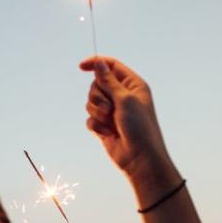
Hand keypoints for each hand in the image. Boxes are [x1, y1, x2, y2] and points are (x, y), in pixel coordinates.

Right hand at [79, 57, 178, 195]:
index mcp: (132, 85)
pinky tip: (108, 134)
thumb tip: (99, 63)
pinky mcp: (104, 125)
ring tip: (110, 122)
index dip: (96, 63)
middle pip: (97, 84)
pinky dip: (97, 126)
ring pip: (91, 102)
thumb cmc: (140, 127)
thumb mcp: (125, 99)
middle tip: (110, 109)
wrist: (140, 159)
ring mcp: (112, 111)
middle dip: (99, 96)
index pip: (111, 66)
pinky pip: (90, 118)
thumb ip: (109, 81)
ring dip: (98, 112)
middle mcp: (122, 95)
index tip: (81, 67)